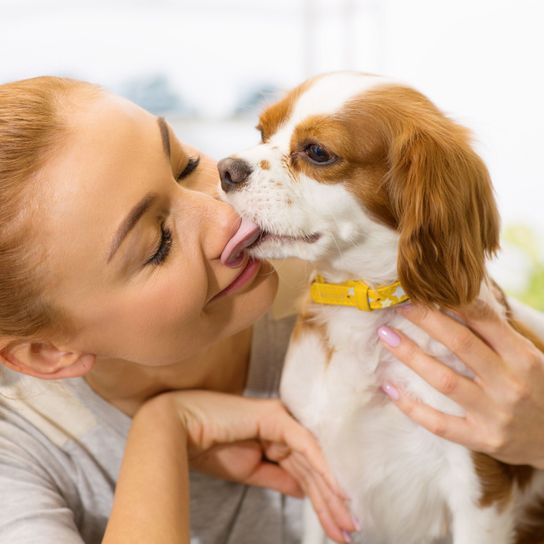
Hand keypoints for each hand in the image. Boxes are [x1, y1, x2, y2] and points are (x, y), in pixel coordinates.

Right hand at [169, 391, 357, 542]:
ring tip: (347, 522)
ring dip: (331, 493)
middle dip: (331, 503)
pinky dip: (322, 469)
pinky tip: (337, 492)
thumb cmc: (208, 447)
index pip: (306, 472)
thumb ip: (280, 479)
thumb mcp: (251, 472)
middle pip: (314, 469)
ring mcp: (283, 418)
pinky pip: (305, 444)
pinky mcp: (277, 416)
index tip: (337, 530)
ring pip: (314, 459)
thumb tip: (307, 491)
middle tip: (350, 531)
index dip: (322, 501)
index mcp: (278, 437)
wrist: (178, 429)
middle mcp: (285, 426)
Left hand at [377, 302, 543, 467]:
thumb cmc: (536, 389)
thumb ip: (496, 334)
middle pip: (460, 344)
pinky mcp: (482, 439)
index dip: (452, 301)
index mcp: (522, 357)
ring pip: (444, 380)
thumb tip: (457, 299)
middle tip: (398, 305)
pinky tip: (388, 387)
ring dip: (410, 355)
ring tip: (386, 335)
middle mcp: (509, 383)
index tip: (424, 289)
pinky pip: (439, 423)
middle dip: (426, 320)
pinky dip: (411, 406)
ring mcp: (495, 414)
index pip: (484, 320)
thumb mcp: (526, 357)